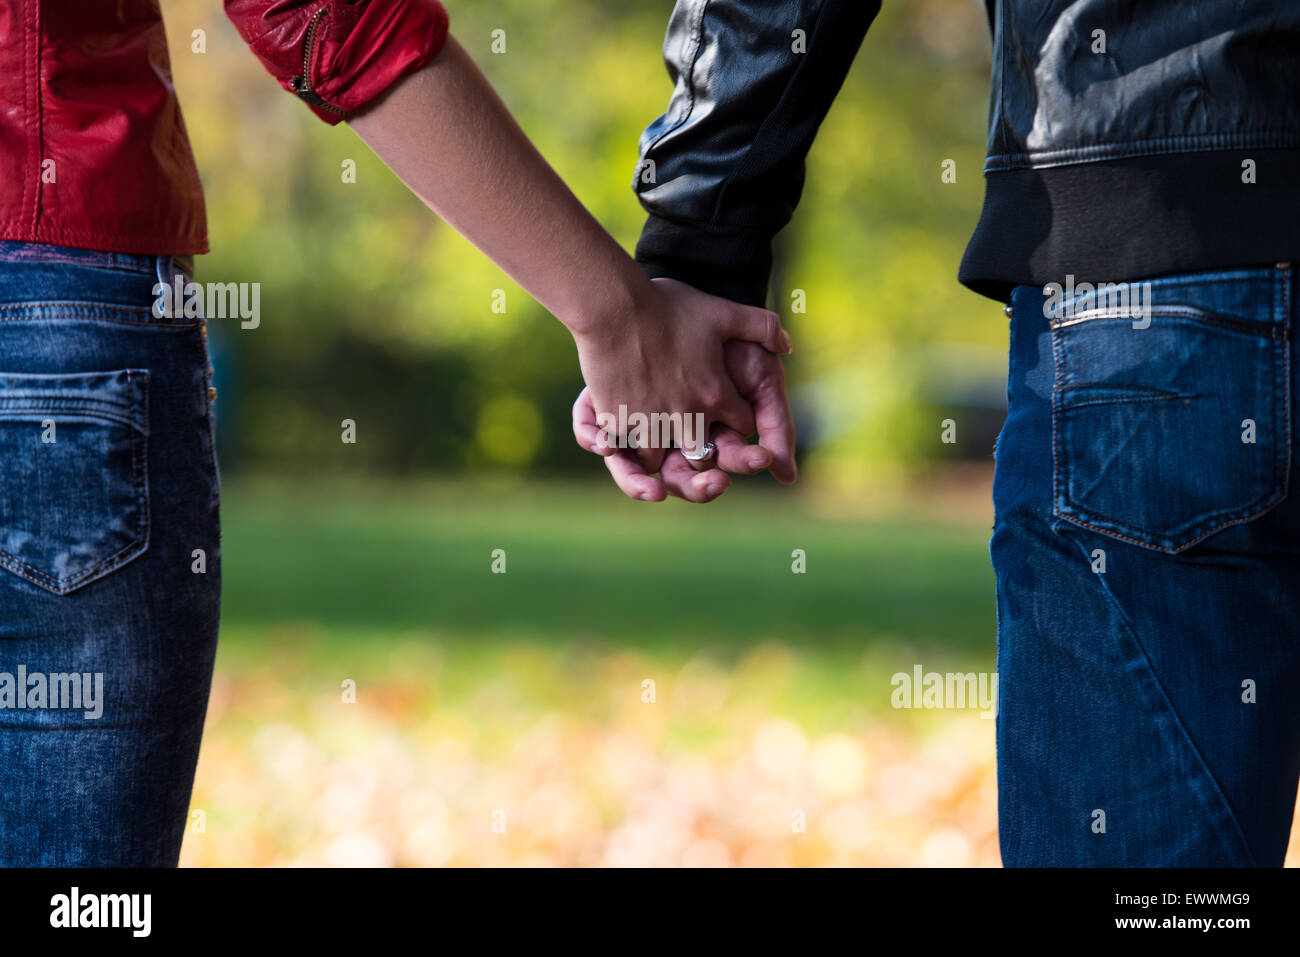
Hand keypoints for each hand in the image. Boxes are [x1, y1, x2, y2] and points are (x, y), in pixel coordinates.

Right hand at [569, 277, 790, 485]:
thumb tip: (787, 344)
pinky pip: (626, 452)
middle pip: (704, 453)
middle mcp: (688, 417)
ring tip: (657, 431)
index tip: (727, 408)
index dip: (737, 417)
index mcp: (716, 394)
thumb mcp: (722, 311)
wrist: (614, 306)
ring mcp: (651, 423)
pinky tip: (627, 427)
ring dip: (662, 449)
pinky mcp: (619, 424)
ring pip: (663, 459)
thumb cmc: (666, 307)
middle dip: (702, 444)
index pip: (741, 424)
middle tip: (691, 428)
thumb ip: (761, 326)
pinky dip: (627, 445)